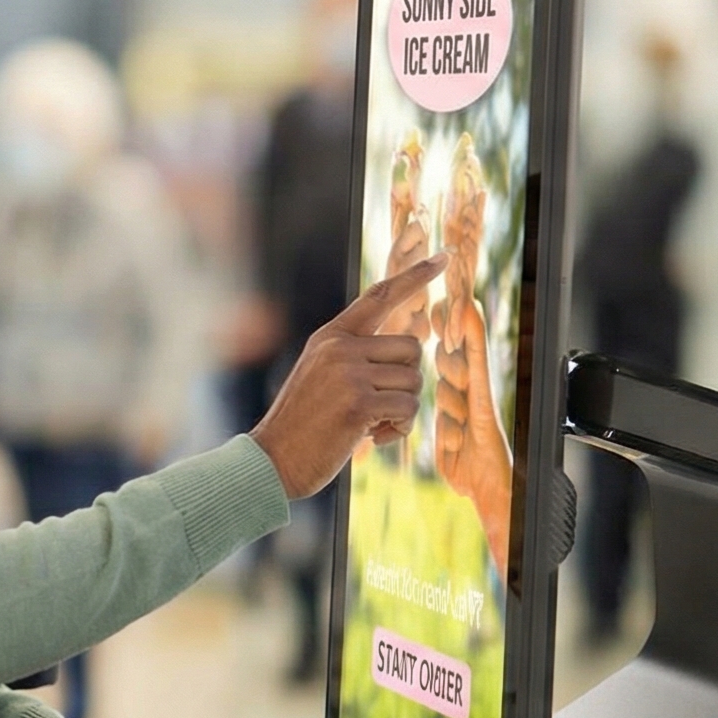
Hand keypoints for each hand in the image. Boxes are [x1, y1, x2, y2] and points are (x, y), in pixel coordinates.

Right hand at [251, 254, 443, 497]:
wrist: (273, 460)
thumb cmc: (303, 424)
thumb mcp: (320, 374)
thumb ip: (354, 355)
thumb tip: (407, 349)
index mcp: (331, 336)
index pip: (379, 296)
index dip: (415, 275)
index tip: (444, 256)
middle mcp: (340, 347)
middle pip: (411, 348)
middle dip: (406, 382)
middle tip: (381, 407)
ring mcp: (348, 373)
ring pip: (412, 382)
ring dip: (402, 410)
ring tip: (371, 425)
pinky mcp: (358, 404)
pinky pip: (406, 409)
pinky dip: (398, 429)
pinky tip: (372, 439)